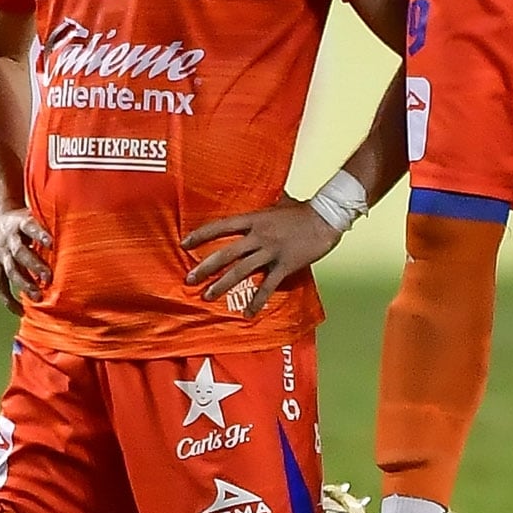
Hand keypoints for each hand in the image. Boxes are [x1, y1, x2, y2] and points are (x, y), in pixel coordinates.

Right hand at [0, 201, 53, 311]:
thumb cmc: (28, 219)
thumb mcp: (39, 214)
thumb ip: (55, 221)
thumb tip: (87, 225)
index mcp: (21, 223)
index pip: (30, 227)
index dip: (40, 235)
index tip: (52, 244)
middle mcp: (10, 239)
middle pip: (20, 253)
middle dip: (34, 266)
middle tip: (49, 278)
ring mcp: (1, 254)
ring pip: (11, 271)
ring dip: (24, 284)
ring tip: (38, 297)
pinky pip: (0, 285)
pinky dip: (8, 299)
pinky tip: (20, 311)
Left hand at [184, 197, 345, 318]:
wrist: (328, 217)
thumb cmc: (304, 209)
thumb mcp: (281, 202)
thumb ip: (266, 206)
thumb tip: (261, 199)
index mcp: (255, 219)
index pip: (221, 226)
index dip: (201, 235)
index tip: (184, 243)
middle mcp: (259, 235)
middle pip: (226, 253)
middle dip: (206, 267)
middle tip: (189, 278)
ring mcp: (271, 251)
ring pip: (241, 270)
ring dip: (222, 284)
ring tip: (208, 296)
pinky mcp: (284, 265)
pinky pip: (267, 286)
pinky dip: (257, 301)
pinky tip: (248, 313)